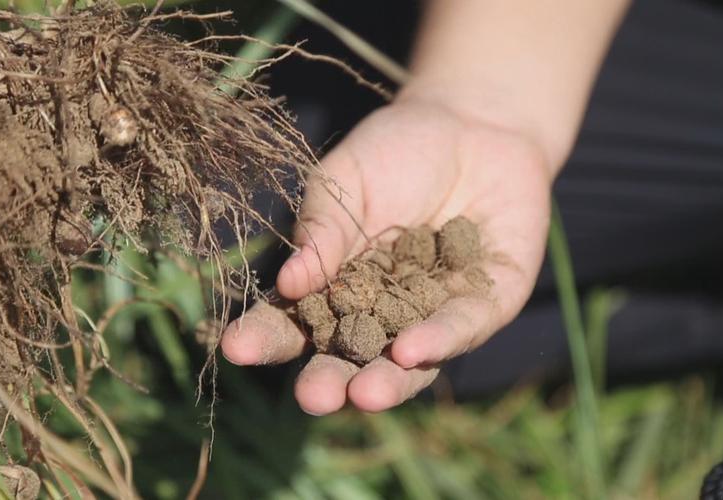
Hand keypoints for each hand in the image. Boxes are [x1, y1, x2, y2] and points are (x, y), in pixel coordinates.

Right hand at [221, 95, 552, 413]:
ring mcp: (432, 313)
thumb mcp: (346, 181)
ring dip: (386, 381)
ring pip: (407, 362)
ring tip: (363, 395)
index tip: (236, 349)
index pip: (295, 321)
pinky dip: (439, 339)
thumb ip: (323, 231)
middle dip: (331, 381)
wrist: (472, 121)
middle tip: (314, 398)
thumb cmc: (396, 151)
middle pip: (350, 357)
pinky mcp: (487, 303)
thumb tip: (287, 284)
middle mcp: (381, 312)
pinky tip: (411, 350)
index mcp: (335, 287)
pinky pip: (463, 326)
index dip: (266, 336)